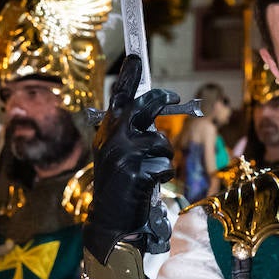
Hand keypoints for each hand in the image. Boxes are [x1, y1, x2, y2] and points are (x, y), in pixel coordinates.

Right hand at [85, 54, 179, 264]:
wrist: (110, 221)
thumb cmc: (119, 186)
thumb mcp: (116, 154)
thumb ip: (129, 133)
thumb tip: (150, 112)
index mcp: (106, 133)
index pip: (117, 98)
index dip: (128, 76)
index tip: (136, 58)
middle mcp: (112, 139)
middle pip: (143, 106)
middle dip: (160, 99)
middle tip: (172, 95)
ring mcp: (124, 155)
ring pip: (160, 141)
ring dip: (163, 156)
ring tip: (149, 171)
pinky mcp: (137, 173)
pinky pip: (164, 165)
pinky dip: (163, 175)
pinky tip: (150, 184)